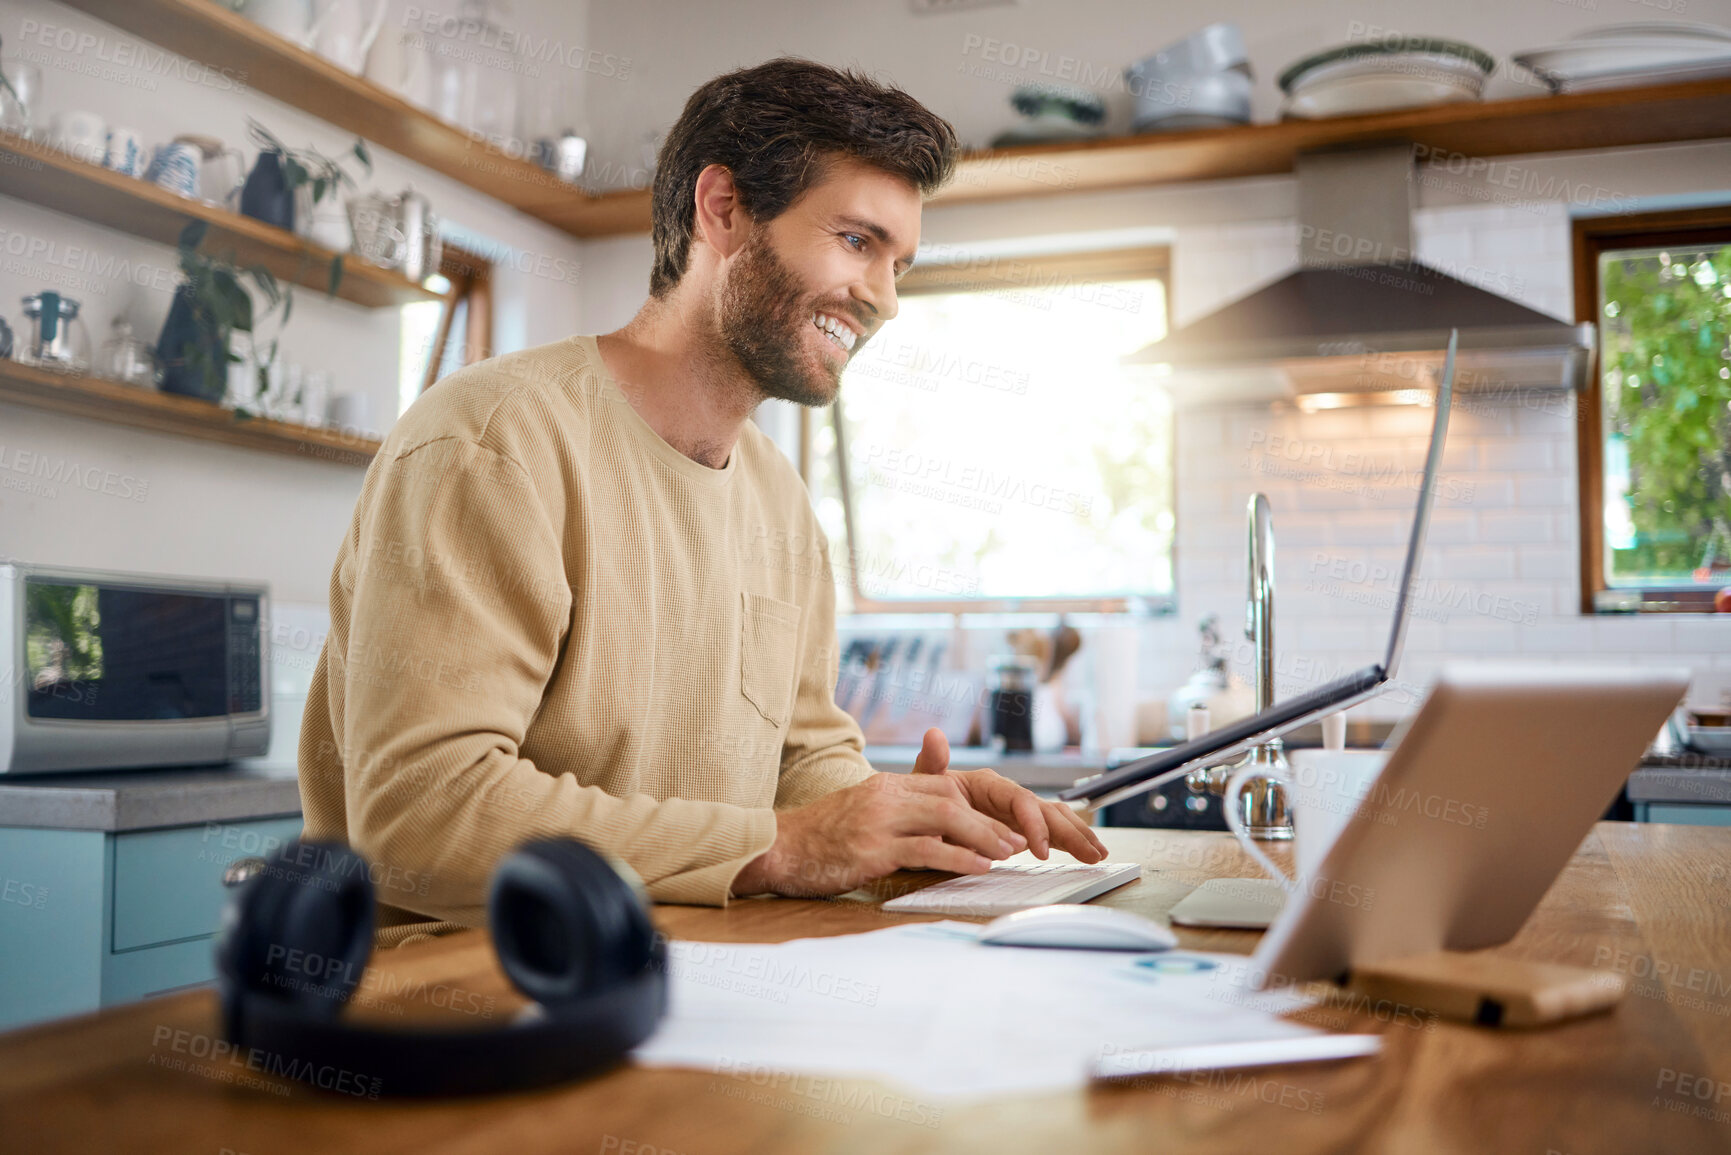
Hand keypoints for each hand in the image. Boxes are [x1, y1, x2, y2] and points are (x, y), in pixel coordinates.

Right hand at [731, 770, 1030, 897]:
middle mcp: (886, 796)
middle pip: (952, 799)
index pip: (943, 787)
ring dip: (983, 836)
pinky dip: (959, 858)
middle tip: (1017, 840)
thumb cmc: (818, 840)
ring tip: (1007, 853)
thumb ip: (896, 814)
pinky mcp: (873, 848)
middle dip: (990, 820)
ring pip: (946, 818)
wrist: (777, 849)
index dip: (978, 806)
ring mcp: (879, 820)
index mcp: (886, 787)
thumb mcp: (861, 816)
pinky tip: (979, 868)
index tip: (1004, 825)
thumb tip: (934, 832)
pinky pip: (927, 849)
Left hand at [911, 728, 1106, 862]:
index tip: (1038, 850)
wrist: (920, 816)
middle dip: (1070, 832)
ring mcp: (1017, 815)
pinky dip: (1071, 843)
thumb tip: (933, 735)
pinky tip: (1090, 854)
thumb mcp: (922, 783)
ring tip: (1099, 855)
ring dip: (1078, 837)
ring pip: (1055, 822)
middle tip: (1090, 854)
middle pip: (1046, 811)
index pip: (1021, 800)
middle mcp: (1009, 797)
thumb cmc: (923, 799)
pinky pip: (1051, 834)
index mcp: (990, 784)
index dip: (1033, 824)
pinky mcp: (1020, 832)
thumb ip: (931, 763)